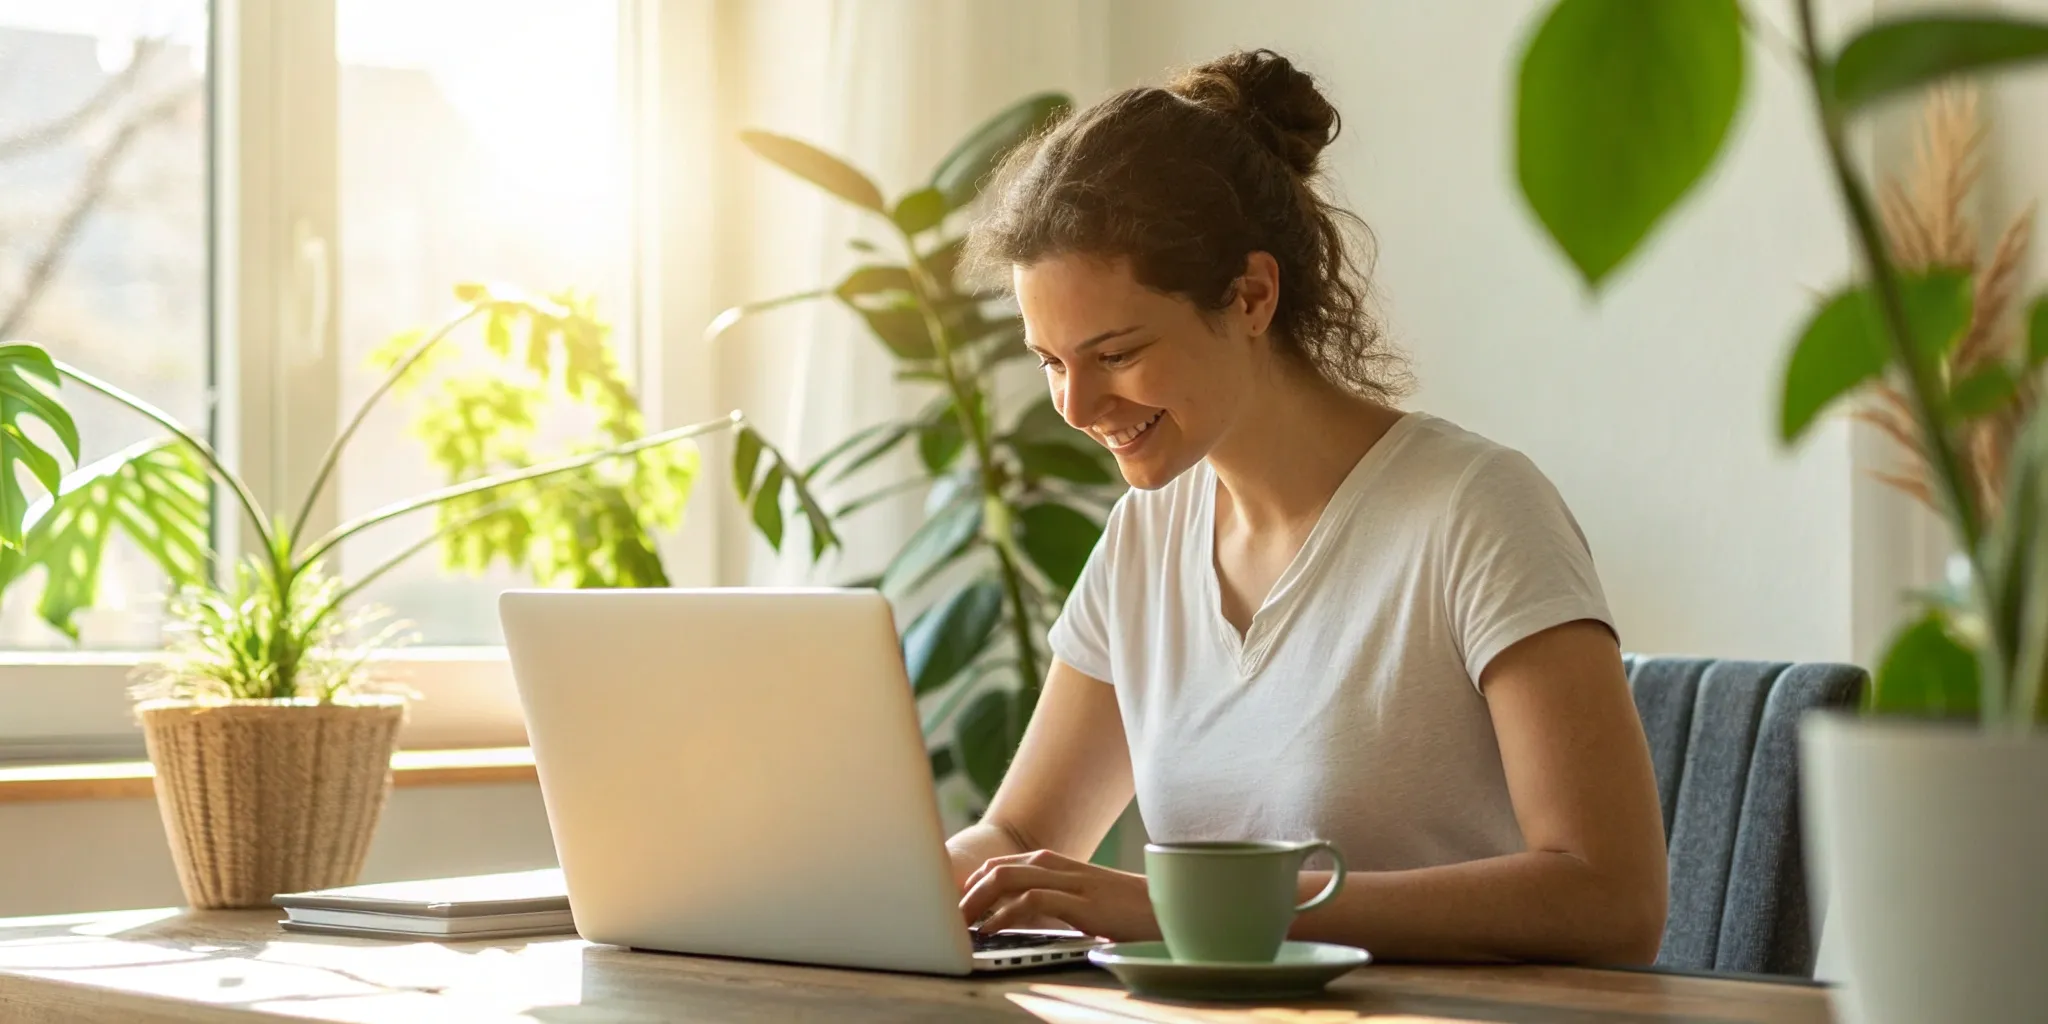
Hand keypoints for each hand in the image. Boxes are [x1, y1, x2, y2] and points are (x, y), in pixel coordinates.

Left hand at [959, 849, 1160, 941]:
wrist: (1175, 909)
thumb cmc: (1133, 911)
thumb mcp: (1090, 903)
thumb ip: (1060, 902)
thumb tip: (1023, 918)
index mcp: (1063, 866)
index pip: (1006, 865)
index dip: (975, 882)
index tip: (955, 902)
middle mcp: (1063, 868)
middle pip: (1000, 869)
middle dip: (968, 891)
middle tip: (946, 914)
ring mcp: (1073, 883)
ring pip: (1009, 879)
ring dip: (977, 901)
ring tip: (958, 923)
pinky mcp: (1083, 903)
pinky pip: (1033, 901)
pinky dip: (1005, 914)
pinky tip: (990, 928)